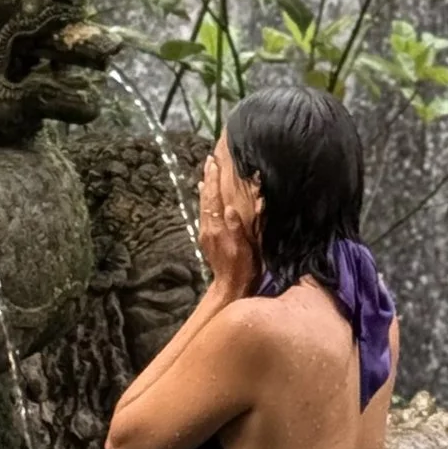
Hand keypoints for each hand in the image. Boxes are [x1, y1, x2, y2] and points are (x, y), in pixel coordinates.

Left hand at [197, 136, 261, 297]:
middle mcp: (208, 228)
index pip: (214, 198)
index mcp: (217, 228)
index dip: (215, 180)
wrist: (230, 287)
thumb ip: (236, 228)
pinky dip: (205, 201)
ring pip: (204, 205)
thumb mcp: (243, 249)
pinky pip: (204, 213)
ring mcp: (206, 233)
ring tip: (206, 173)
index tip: (214, 163)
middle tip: (209, 160)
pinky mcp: (207, 238)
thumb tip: (229, 208)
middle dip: (208, 178)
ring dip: (206, 188)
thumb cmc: (242, 269)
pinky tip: (206, 196)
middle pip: (206, 198)